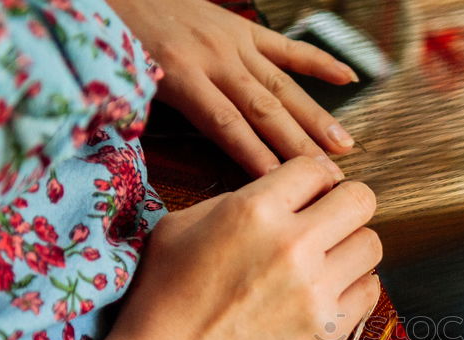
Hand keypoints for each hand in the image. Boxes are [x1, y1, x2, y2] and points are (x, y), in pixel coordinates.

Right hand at [99, 158, 381, 339]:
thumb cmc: (162, 303)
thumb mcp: (179, 229)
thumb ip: (232, 202)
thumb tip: (275, 196)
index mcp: (253, 211)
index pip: (316, 169)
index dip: (314, 182)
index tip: (309, 198)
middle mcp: (293, 245)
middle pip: (360, 200)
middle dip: (346, 207)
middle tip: (330, 224)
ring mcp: (316, 290)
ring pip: (372, 245)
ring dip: (353, 249)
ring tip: (329, 262)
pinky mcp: (330, 330)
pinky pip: (370, 291)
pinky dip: (355, 289)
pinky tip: (329, 294)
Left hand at [107, 0, 357, 175]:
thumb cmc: (115, 41)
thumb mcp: (120, 83)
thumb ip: (148, 118)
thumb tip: (155, 161)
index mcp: (181, 75)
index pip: (228, 126)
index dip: (256, 156)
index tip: (282, 185)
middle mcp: (215, 58)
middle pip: (265, 111)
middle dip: (299, 146)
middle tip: (328, 177)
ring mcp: (235, 43)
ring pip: (282, 86)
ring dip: (315, 117)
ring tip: (342, 145)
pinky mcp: (244, 30)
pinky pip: (287, 47)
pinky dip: (318, 62)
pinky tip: (347, 78)